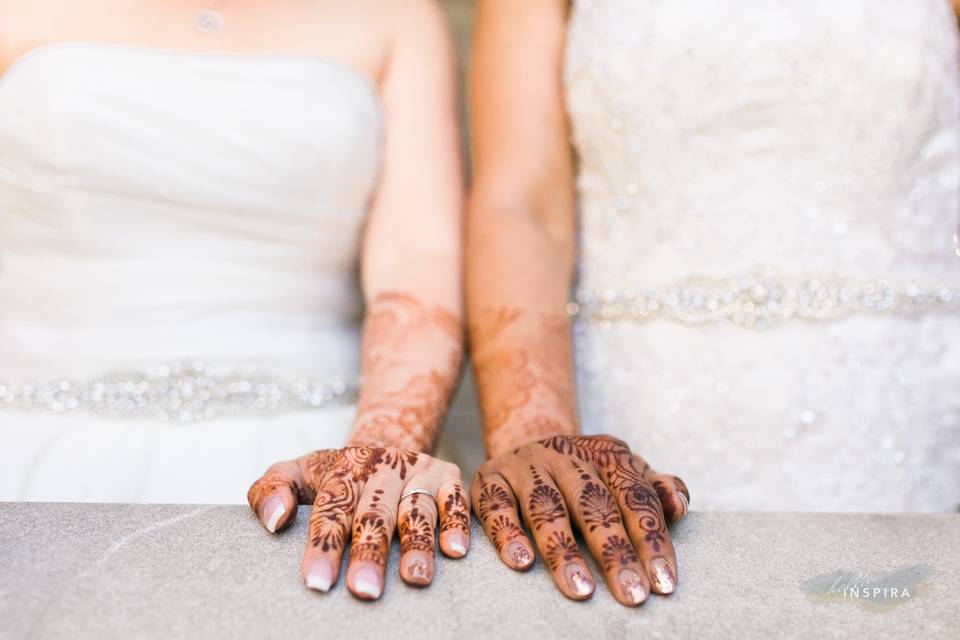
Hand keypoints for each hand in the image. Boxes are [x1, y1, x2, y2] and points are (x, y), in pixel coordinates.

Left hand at [248, 447, 469, 599]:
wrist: (386, 444)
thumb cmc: (336, 477)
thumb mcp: (297, 472)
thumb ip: (271, 490)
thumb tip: (274, 521)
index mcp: (345, 467)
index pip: (332, 507)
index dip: (324, 545)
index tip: (317, 582)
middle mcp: (385, 466)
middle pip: (376, 512)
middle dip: (370, 552)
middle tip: (364, 590)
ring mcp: (419, 471)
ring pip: (418, 509)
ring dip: (417, 544)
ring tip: (414, 578)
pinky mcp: (449, 477)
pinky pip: (456, 501)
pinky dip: (457, 524)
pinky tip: (454, 551)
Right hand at [471, 434, 688, 605]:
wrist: (528, 443)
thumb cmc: (588, 476)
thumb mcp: (624, 475)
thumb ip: (656, 490)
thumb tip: (678, 505)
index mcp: (606, 454)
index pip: (635, 497)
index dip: (651, 540)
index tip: (663, 584)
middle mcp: (565, 453)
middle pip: (593, 504)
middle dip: (614, 553)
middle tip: (631, 594)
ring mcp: (526, 464)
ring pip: (547, 508)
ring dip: (564, 551)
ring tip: (581, 590)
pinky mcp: (489, 477)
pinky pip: (496, 507)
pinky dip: (507, 534)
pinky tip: (522, 564)